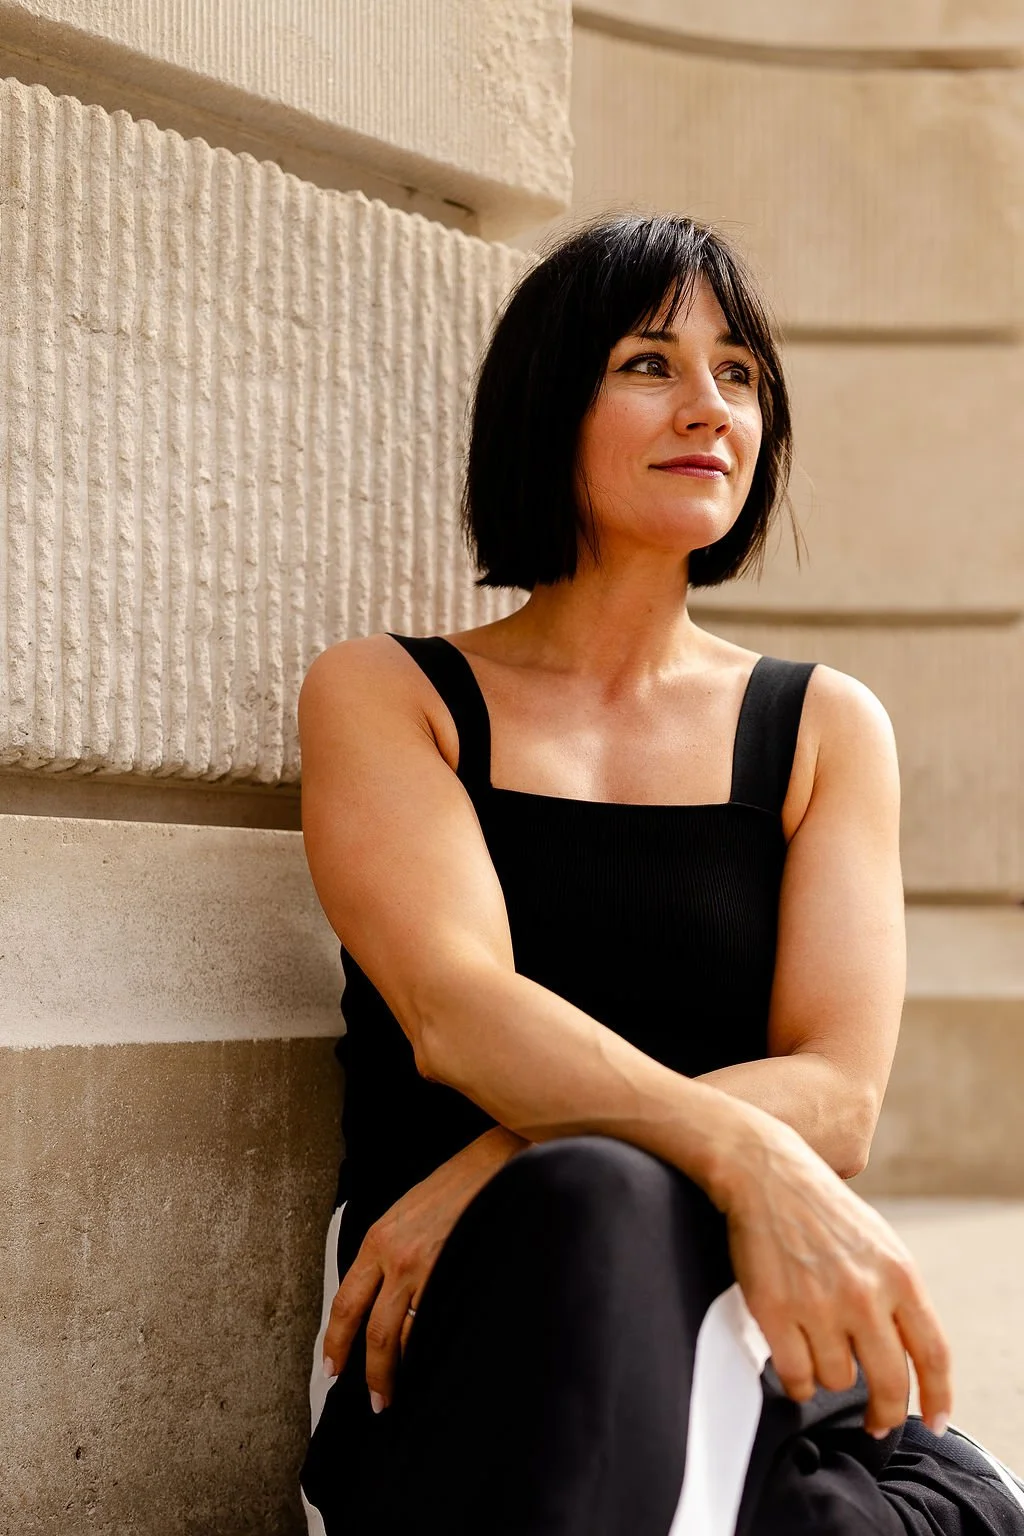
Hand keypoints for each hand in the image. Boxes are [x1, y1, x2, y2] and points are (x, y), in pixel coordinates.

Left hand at [322, 1127, 526, 1411]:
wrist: (498, 1160)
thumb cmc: (457, 1183)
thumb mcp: (408, 1212)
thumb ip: (389, 1254)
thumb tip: (379, 1299)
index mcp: (379, 1239)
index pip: (345, 1304)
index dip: (335, 1343)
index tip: (332, 1367)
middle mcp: (398, 1257)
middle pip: (375, 1334)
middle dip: (373, 1376)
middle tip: (376, 1400)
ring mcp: (431, 1269)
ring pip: (409, 1337)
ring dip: (407, 1368)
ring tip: (410, 1387)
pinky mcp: (460, 1273)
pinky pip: (441, 1323)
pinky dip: (436, 1346)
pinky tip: (439, 1357)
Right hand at [716, 1115, 951, 1437]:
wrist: (766, 1173)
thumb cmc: (822, 1208)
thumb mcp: (880, 1243)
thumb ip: (898, 1296)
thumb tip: (909, 1355)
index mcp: (898, 1274)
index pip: (933, 1354)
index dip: (938, 1397)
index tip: (934, 1420)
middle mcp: (863, 1293)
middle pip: (889, 1382)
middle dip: (886, 1412)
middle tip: (878, 1421)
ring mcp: (818, 1304)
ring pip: (838, 1381)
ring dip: (831, 1377)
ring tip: (821, 1353)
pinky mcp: (775, 1311)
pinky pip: (797, 1377)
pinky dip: (799, 1383)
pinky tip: (798, 1367)